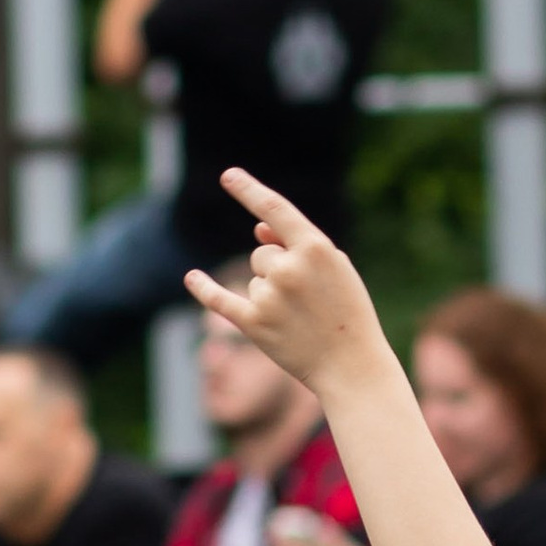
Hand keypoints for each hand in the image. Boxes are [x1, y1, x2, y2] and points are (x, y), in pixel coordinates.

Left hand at [184, 170, 387, 395]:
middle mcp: (288, 268)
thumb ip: (298, 245)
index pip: (274, 209)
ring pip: (254, 280)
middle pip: (262, 253)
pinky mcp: (254, 325)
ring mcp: (269, 297)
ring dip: (271, 296)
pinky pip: (221, 300)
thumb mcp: (336, 271)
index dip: (249, 190)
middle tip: (308, 302)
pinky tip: (191, 278)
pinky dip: (205, 290)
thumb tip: (257, 230)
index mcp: (315, 248)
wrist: (353, 369)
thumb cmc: (348, 315)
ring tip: (299, 320)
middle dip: (278, 271)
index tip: (228, 176)